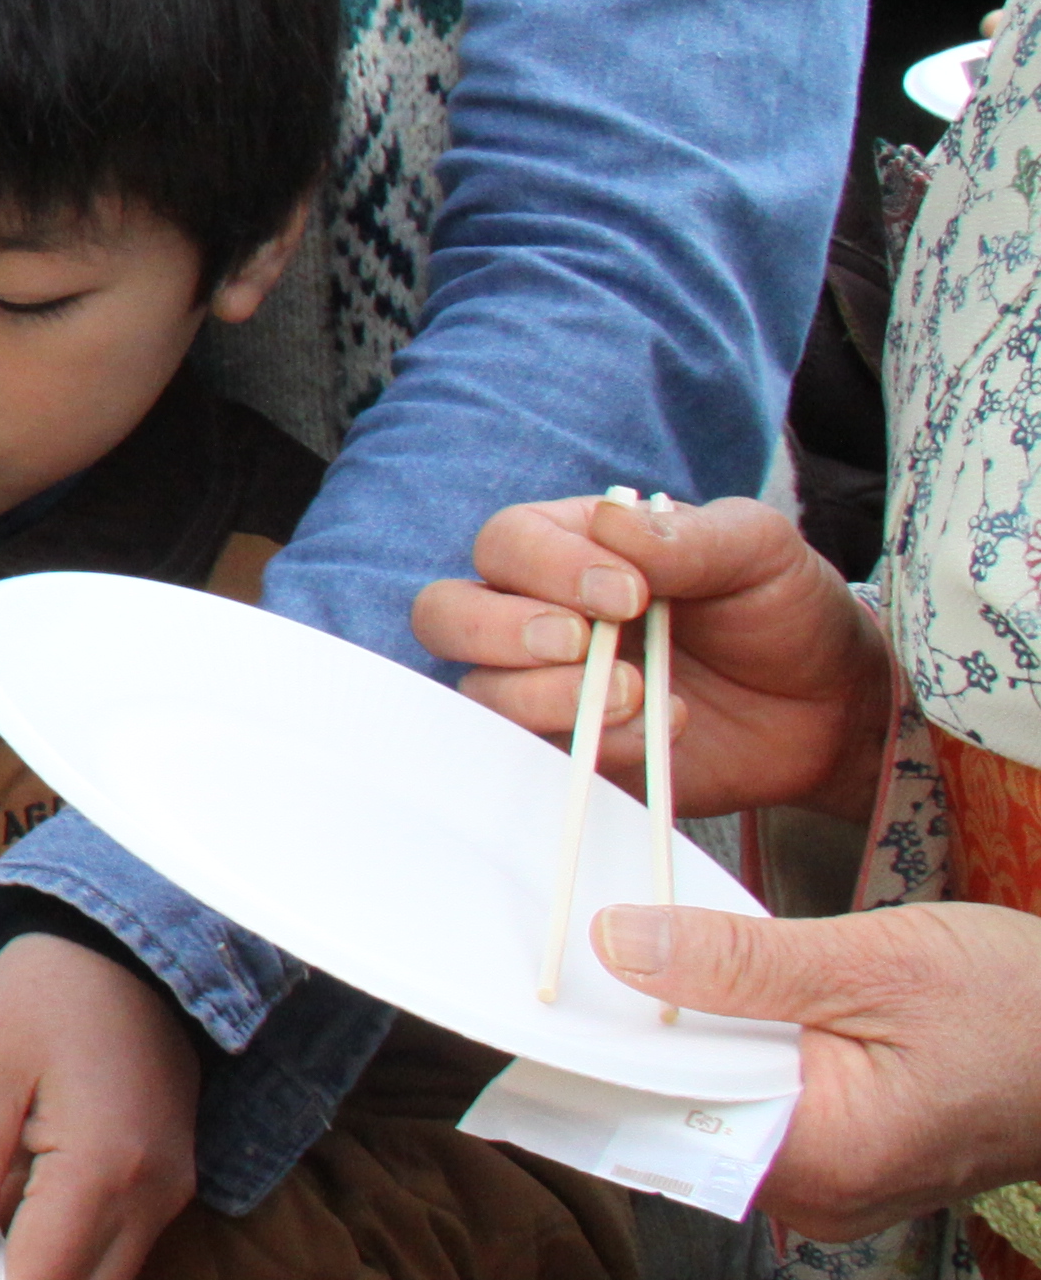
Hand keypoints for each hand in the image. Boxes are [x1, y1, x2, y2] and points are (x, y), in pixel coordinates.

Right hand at [415, 492, 896, 826]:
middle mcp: (538, 613)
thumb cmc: (784, 609)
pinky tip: (654, 730)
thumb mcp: (757, 549)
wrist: (832, 706)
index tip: (631, 594)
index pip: (507, 543)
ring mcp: (547, 688)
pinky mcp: (573, 752)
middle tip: (584, 643)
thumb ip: (686, 536)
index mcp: (571, 547)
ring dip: (545, 693)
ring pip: (477, 690)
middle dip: (503, 629)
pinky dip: (589, 745)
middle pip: (447, 614)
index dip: (548, 567)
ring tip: (635, 693)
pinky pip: (536, 755)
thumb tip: (608, 524)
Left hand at [586, 899, 1040, 1238]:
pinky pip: (755, 1104)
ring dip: (675, 1039)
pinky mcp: (848, 1152)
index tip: (541, 989)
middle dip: (627, 1039)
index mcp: (822, 1160)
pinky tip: (699, 991)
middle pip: (676, 1118)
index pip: (658, 1122)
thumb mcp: (877, 962)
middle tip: (572, 952)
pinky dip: (726, 1049)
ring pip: (712, 1108)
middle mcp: (817, 1194)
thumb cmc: (1023, 1006)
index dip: (592, 1053)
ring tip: (627, 958)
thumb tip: (617, 944)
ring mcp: (834, 1181)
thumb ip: (740, 962)